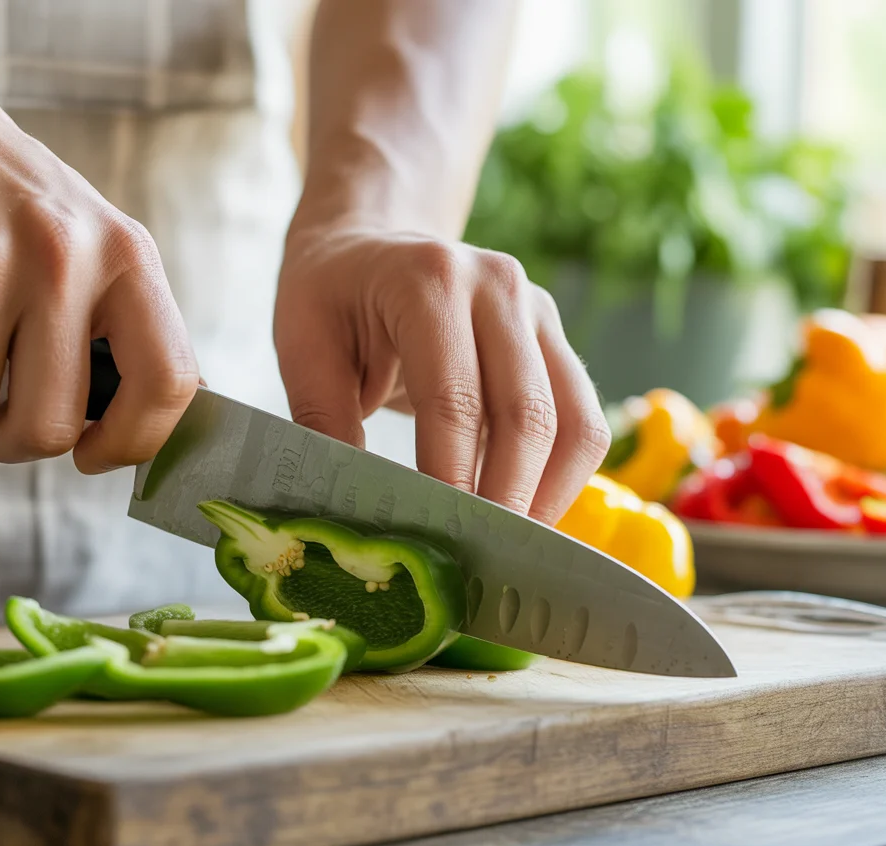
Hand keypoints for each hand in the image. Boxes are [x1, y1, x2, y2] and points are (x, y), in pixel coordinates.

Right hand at [0, 1, 198, 471]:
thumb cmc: (7, 206)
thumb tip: (141, 432)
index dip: (133, 443)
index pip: (167, 382)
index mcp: (125, 261)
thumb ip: (123, 330)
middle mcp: (61, 261)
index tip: (92, 453)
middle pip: (46, 428)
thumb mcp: (94, 245)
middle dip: (10, 440)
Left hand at [274, 226, 610, 523]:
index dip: (452, 482)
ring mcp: (538, 309)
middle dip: (507, 502)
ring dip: (548, 497)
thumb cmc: (329, 295)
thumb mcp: (302, 349)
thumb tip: (357, 513)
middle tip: (480, 565)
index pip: (454, 401)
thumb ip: (326, 425)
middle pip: (528, 416)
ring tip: (508, 549)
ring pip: (576, 422)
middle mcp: (498, 286)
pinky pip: (582, 419)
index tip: (441, 545)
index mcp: (428, 281)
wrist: (369, 241)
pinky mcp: (554, 338)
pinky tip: (523, 512)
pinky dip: (560, 476)